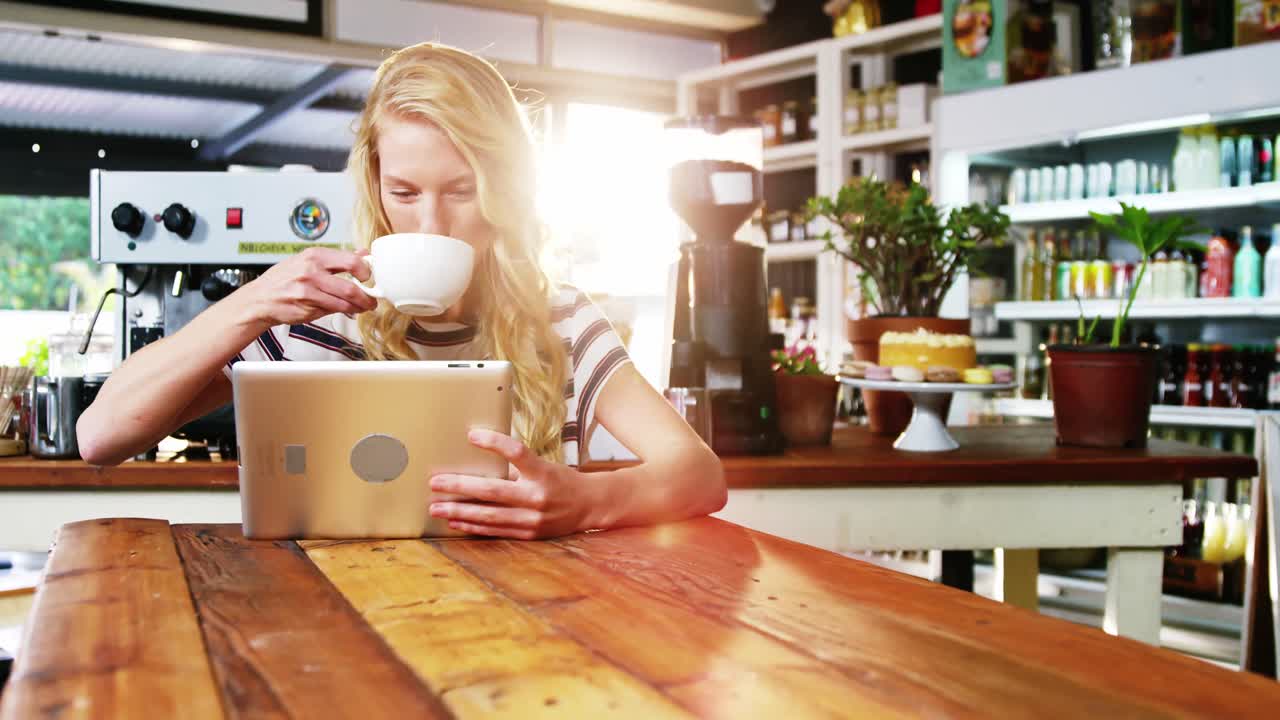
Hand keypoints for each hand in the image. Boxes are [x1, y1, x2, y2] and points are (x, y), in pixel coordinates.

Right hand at [232, 247, 378, 328]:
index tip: (370, 277)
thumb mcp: (308, 260)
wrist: (260, 298)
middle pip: (350, 287)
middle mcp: (311, 271)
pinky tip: (346, 309)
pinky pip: (332, 310)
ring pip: (344, 303)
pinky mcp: (306, 307)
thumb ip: (337, 259)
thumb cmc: (284, 278)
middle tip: (371, 299)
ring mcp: (308, 290)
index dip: (366, 271)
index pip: (351, 261)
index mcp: (314, 255)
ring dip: (358, 307)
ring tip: (363, 307)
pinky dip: (343, 311)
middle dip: (366, 296)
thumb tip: (363, 253)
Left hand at [428, 429, 597, 538]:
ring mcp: (532, 519)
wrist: (590, 506)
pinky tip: (455, 520)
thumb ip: (516, 468)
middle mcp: (537, 497)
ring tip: (436, 506)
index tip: (472, 435)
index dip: (495, 443)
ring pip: (488, 515)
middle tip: (435, 482)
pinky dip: (472, 525)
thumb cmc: (562, 481)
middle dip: (459, 486)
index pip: (517, 452)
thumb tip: (479, 464)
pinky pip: (495, 530)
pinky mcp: (528, 534)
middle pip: (492, 490)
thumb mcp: (544, 467)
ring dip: (459, 510)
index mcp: (543, 472)